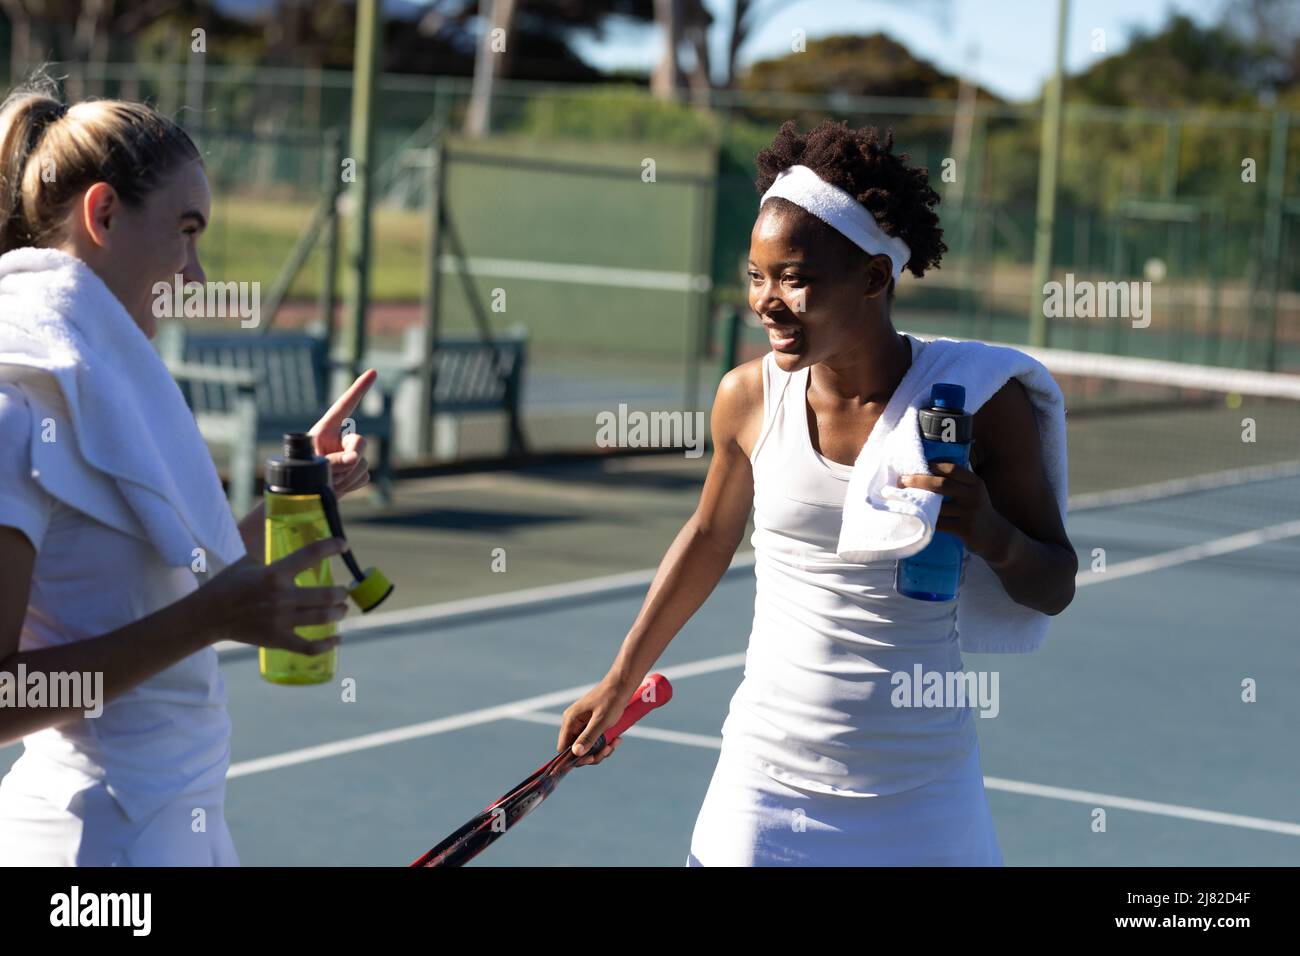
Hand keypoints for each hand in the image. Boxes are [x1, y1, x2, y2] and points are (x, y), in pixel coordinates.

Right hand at [192, 537, 350, 653]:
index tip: (343, 545)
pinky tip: (337, 640)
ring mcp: (279, 620)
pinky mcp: (277, 640)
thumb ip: (270, 551)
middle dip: (341, 593)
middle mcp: (280, 597)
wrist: (208, 615)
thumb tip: (283, 530)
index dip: (331, 547)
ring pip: (322, 618)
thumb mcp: (249, 561)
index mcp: (274, 573)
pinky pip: (309, 647)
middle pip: (325, 595)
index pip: (310, 554)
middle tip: (343, 591)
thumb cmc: (229, 584)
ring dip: (339, 613)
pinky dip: (327, 645)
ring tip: (342, 609)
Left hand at [309, 369, 377, 496]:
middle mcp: (340, 440)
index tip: (373, 372)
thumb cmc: (301, 477)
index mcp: (327, 429)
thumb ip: (334, 461)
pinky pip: (364, 477)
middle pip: (360, 442)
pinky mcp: (357, 472)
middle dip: (351, 458)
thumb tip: (355, 459)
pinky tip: (338, 487)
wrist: (304, 499)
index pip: (346, 405)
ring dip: (347, 477)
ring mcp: (350, 456)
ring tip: (329, 482)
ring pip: (363, 463)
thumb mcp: (313, 465)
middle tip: (334, 472)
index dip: (359, 388)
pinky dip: (352, 485)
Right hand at [557, 673, 636, 766]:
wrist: (622, 685)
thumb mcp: (601, 721)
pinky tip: (617, 739)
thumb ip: (588, 737)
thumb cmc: (611, 700)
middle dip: (593, 753)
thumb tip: (576, 753)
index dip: (575, 758)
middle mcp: (573, 723)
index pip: (563, 748)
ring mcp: (582, 724)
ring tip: (615, 743)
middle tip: (608, 749)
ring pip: (588, 747)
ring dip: (601, 749)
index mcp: (570, 720)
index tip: (591, 759)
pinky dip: (605, 743)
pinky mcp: (592, 724)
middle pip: (577, 750)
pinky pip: (595, 740)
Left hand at [899, 462, 1009, 559]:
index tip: (916, 466)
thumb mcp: (973, 492)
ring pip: (938, 506)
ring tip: (903, 498)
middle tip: (902, 480)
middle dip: (919, 481)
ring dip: (918, 502)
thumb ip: (957, 482)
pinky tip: (914, 516)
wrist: (996, 536)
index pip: (952, 469)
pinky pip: (940, 523)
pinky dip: (926, 520)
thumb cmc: (977, 510)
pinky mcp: (965, 529)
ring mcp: (969, 513)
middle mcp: (973, 495)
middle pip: (942, 484)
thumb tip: (925, 469)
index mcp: (975, 483)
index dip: (933, 466)